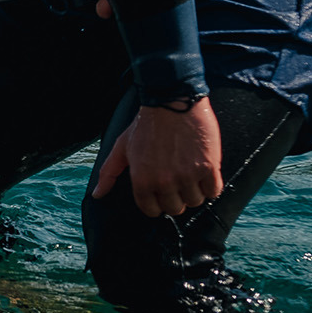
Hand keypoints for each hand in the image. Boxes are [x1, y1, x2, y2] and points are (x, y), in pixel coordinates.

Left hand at [91, 97, 223, 217]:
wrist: (172, 102)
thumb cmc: (146, 124)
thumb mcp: (122, 147)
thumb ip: (108, 173)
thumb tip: (97, 194)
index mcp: (142, 180)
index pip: (151, 210)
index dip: (156, 203)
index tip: (161, 194)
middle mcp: (164, 181)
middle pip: (174, 209)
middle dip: (175, 199)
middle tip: (177, 183)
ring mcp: (187, 175)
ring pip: (195, 201)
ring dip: (194, 192)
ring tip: (190, 175)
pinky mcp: (208, 167)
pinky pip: (214, 191)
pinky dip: (211, 186)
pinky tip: (204, 174)